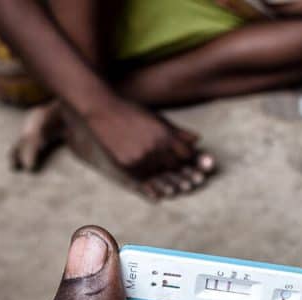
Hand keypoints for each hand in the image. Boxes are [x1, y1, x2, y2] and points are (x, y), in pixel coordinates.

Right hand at [82, 98, 212, 188]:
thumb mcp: (157, 118)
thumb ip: (177, 131)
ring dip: (165, 180)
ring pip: (159, 175)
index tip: (190, 164)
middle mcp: (155, 147)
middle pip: (174, 167)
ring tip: (170, 185)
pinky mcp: (127, 164)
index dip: (189, 160)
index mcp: (165, 134)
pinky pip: (142, 179)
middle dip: (180, 172)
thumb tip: (198, 139)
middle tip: (184, 179)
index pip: (186, 154)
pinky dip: (149, 184)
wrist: (104, 110)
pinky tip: (154, 188)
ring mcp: (141, 157)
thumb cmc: (132, 112)